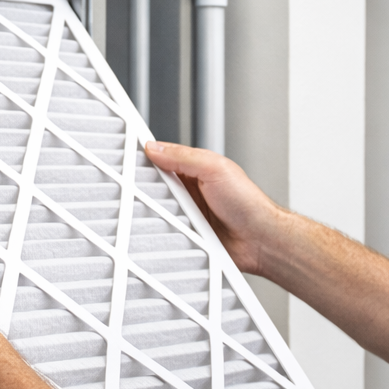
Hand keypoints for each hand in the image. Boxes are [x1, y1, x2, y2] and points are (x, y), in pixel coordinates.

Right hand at [144, 142, 286, 276]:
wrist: (260, 240)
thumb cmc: (248, 203)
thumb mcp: (214, 169)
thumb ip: (184, 156)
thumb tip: (155, 147)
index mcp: (194, 169)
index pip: (162, 160)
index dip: (146, 160)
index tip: (128, 161)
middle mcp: (188, 191)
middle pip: (154, 188)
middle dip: (146, 190)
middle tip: (141, 192)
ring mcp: (186, 214)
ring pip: (156, 212)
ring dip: (156, 214)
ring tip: (162, 214)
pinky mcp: (186, 236)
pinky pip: (165, 233)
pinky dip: (163, 234)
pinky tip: (167, 232)